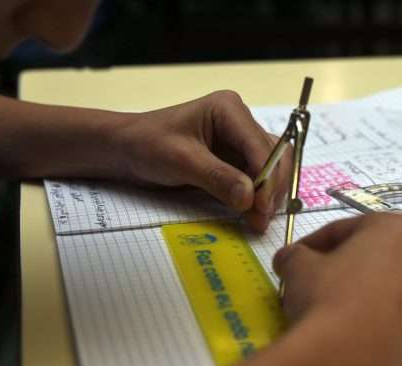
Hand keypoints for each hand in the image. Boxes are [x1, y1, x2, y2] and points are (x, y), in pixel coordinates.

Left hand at [117, 90, 290, 231]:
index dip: (267, 178)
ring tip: (258, 220)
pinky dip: (260, 196)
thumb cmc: (147, 145)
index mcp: (229, 110)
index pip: (260, 146)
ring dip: (270, 194)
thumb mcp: (181, 160)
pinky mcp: (237, 159)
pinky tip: (253, 213)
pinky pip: (259, 177)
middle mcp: (241, 122)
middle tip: (261, 219)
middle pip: (275, 156)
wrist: (127, 150)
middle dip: (271, 188)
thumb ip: (217, 177)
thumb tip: (249, 199)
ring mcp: (241, 141)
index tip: (261, 208)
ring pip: (273, 168)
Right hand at [273, 213, 401, 365]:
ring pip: (395, 288)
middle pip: (379, 256)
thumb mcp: (298, 268)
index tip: (295, 257)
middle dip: (348, 265)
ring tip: (336, 312)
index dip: (315, 243)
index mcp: (399, 229)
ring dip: (367, 293)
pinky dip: (382, 321)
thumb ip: (296, 255)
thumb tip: (291, 258)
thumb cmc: (328, 299)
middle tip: (316, 282)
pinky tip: (356, 335)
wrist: (351, 365)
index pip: (348, 229)